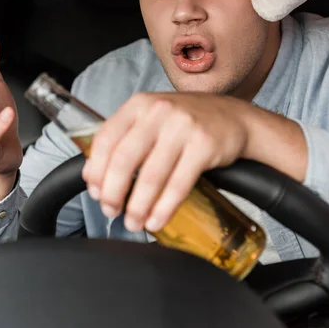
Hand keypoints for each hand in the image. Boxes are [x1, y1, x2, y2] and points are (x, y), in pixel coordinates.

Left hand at [82, 92, 250, 232]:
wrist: (235, 118)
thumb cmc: (187, 121)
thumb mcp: (152, 118)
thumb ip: (124, 139)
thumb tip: (93, 175)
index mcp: (139, 105)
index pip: (106, 139)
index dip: (96, 170)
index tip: (95, 192)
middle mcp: (159, 112)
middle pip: (124, 159)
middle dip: (113, 193)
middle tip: (111, 211)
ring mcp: (183, 127)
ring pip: (151, 176)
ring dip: (138, 206)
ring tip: (134, 222)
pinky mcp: (204, 145)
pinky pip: (178, 184)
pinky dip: (164, 208)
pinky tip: (156, 220)